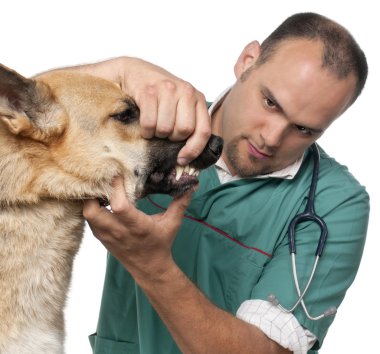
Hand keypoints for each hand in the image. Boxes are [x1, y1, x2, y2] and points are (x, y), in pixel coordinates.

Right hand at [73, 57, 210, 165]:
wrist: (135, 72)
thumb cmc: (159, 95)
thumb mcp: (181, 106)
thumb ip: (190, 123)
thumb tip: (188, 155)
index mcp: (198, 98)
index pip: (203, 131)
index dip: (194, 149)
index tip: (182, 158)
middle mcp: (186, 91)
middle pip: (183, 131)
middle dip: (171, 137)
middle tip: (164, 131)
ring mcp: (167, 89)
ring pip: (165, 129)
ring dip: (156, 134)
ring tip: (154, 126)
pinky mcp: (148, 91)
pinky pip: (149, 123)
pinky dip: (145, 131)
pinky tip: (145, 125)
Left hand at [83, 176, 192, 280]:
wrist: (150, 267)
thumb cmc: (161, 243)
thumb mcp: (172, 223)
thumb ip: (180, 202)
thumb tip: (192, 184)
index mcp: (137, 226)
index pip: (119, 206)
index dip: (116, 188)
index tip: (118, 173)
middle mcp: (118, 231)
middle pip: (92, 211)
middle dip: (94, 193)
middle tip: (102, 179)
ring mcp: (107, 236)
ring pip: (88, 215)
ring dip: (90, 200)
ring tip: (100, 188)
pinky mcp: (101, 238)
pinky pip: (89, 220)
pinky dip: (92, 208)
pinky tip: (101, 200)